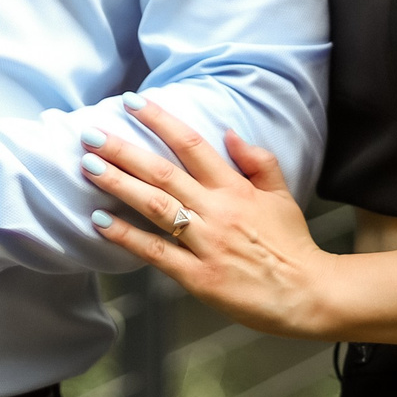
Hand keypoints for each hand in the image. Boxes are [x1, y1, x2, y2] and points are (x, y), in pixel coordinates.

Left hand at [82, 100, 343, 338]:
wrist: (308, 294)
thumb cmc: (291, 245)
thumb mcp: (281, 195)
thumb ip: (258, 161)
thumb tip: (230, 132)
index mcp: (235, 188)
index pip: (191, 144)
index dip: (159, 120)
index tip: (132, 102)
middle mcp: (216, 210)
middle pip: (163, 172)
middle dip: (123, 150)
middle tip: (90, 133)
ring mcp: (205, 243)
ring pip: (155, 205)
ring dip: (118, 184)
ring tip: (88, 167)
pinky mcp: (197, 276)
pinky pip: (155, 252)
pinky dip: (127, 236)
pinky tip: (101, 222)